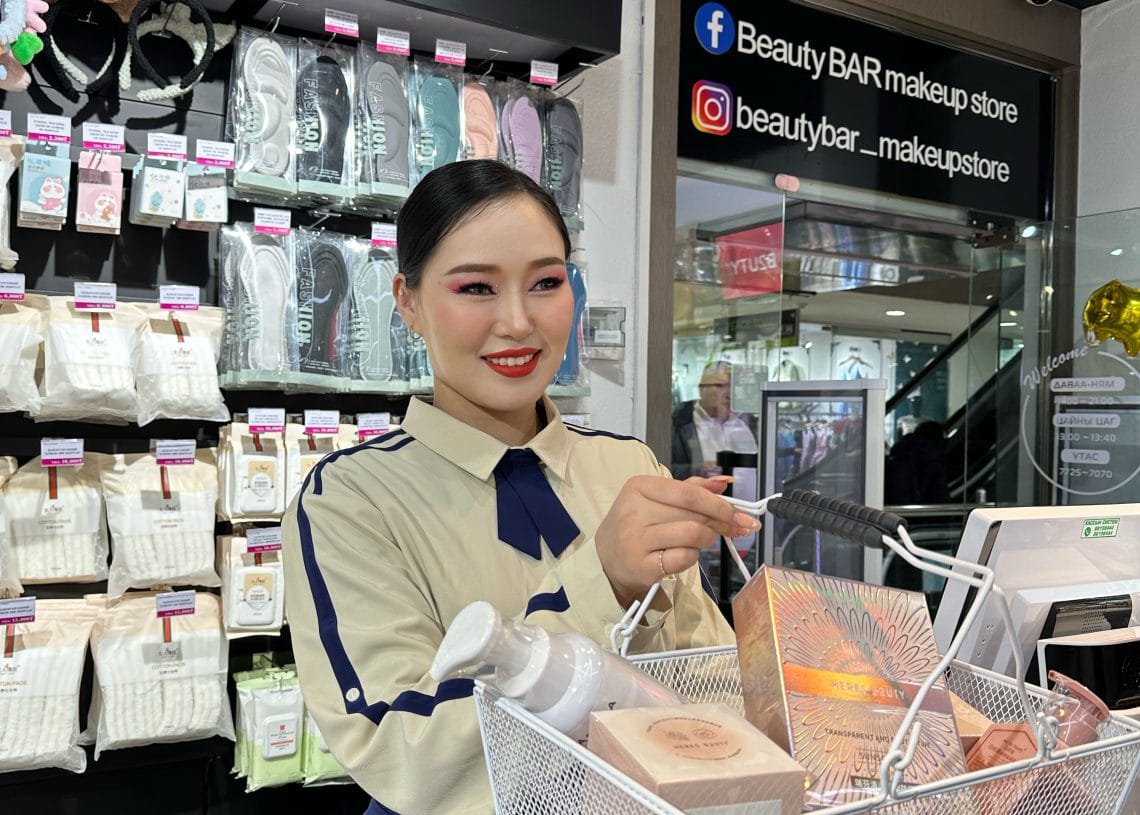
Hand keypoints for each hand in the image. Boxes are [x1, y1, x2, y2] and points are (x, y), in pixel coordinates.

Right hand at [595, 475, 761, 607]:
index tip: (740, 514)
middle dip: (721, 522)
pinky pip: (684, 558)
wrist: (607, 559)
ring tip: (700, 541)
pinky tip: (684, 554)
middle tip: (734, 528)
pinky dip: (692, 557)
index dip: (719, 504)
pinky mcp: (642, 566)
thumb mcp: (657, 499)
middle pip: (694, 514)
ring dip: (706, 539)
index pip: (689, 493)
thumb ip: (691, 489)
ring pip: (692, 535)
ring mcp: (636, 540)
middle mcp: (634, 511)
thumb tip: (724, 483)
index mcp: (640, 487)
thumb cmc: (638, 525)